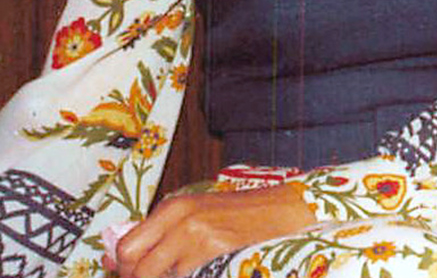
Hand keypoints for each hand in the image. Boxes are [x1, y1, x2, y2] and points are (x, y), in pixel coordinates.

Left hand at [111, 183, 315, 277]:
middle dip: (135, 277)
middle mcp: (180, 218)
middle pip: (132, 262)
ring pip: (156, 275)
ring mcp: (197, 235)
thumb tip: (114, 260)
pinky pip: (183, 276)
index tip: (132, 275)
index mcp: (173, 207)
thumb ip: (159, 234)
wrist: (280, 210)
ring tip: (182, 271)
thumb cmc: (238, 214)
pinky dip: (187, 277)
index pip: (126, 245)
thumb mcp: (195, 214)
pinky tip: (202, 270)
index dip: (123, 268)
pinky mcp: (215, 251)